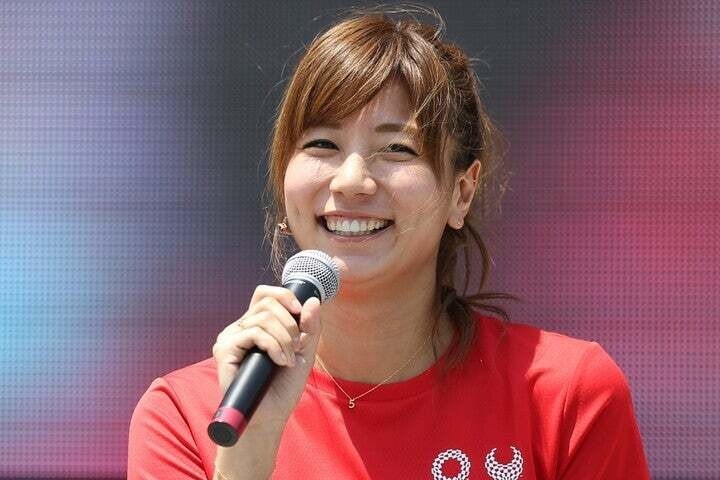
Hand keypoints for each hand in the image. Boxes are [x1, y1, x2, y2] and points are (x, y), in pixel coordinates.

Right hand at [212, 285, 321, 426]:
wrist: (270, 416)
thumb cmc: (283, 386)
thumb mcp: (304, 352)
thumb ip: (310, 327)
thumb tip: (312, 300)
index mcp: (255, 325)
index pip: (264, 294)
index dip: (283, 295)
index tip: (299, 312)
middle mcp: (240, 328)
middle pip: (267, 303)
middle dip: (290, 324)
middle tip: (297, 347)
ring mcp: (230, 338)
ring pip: (263, 318)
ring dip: (285, 338)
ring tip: (289, 359)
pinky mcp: (224, 350)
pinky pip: (253, 333)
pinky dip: (273, 345)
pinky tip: (279, 361)